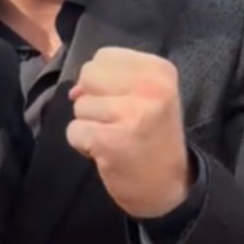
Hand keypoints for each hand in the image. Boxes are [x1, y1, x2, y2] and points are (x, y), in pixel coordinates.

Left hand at [67, 47, 190, 217]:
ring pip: (80, 105)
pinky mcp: (111, 141)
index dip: (103, 80)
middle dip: (93, 98)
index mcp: (160, 70)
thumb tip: (74, 90)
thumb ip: (111, 80)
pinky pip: (74, 131)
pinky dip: (83, 144)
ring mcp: (131, 114)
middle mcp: (150, 88)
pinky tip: (106, 152)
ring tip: (114, 137)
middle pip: (89, 75)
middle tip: (116, 120)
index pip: (105, 56)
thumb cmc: (154, 135)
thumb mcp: (147, 95)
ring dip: (90, 124)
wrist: (170, 186)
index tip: (124, 101)